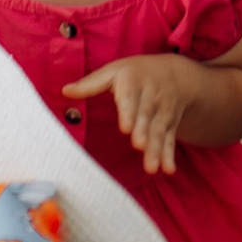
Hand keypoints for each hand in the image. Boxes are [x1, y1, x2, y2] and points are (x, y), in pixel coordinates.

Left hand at [69, 50, 241, 174]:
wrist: (176, 74)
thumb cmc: (136, 73)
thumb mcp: (114, 71)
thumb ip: (91, 83)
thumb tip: (65, 91)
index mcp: (133, 82)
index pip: (130, 98)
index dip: (128, 112)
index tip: (126, 128)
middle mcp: (151, 97)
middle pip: (147, 116)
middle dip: (144, 131)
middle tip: (139, 146)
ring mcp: (162, 112)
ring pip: (159, 130)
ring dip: (157, 148)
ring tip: (152, 167)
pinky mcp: (170, 125)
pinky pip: (171, 139)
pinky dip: (169, 154)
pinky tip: (168, 169)